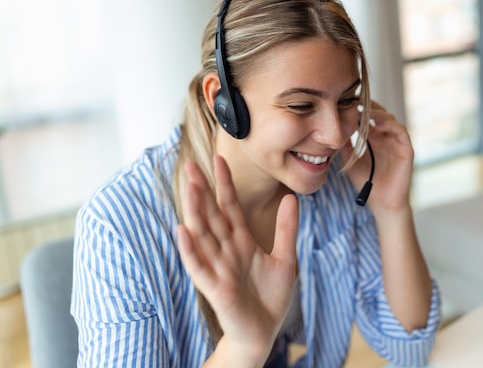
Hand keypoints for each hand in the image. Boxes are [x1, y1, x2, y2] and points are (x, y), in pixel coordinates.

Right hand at [176, 156, 298, 361]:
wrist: (265, 332)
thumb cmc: (270, 297)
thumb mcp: (285, 258)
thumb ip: (286, 229)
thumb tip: (291, 198)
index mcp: (241, 242)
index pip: (229, 207)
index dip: (224, 184)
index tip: (219, 160)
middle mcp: (226, 251)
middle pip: (211, 216)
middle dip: (202, 191)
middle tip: (192, 165)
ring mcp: (218, 268)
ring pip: (202, 235)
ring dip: (194, 212)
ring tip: (189, 187)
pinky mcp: (215, 288)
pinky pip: (199, 267)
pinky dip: (190, 250)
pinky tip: (182, 230)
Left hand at [342, 101, 413, 210]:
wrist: (381, 202)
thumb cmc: (366, 181)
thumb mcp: (350, 160)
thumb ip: (345, 145)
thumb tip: (334, 129)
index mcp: (373, 137)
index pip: (367, 115)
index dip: (358, 108)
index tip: (344, 101)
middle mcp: (386, 136)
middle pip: (379, 112)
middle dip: (367, 105)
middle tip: (354, 100)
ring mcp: (396, 141)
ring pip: (390, 118)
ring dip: (378, 112)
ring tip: (364, 110)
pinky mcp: (406, 149)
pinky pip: (401, 131)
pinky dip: (390, 124)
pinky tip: (377, 123)